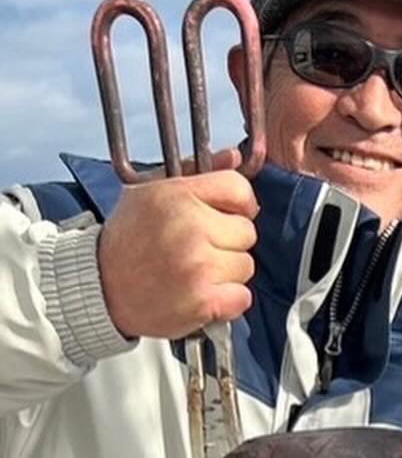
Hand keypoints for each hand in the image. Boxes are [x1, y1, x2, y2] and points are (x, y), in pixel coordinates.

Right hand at [98, 151, 257, 338]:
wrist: (98, 288)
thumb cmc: (128, 239)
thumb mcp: (150, 192)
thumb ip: (195, 171)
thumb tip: (234, 156)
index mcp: (176, 194)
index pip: (238, 188)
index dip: (239, 204)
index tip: (227, 215)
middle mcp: (190, 227)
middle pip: (247, 231)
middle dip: (228, 241)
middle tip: (197, 249)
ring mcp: (198, 266)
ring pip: (246, 265)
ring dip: (227, 272)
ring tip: (194, 272)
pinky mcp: (203, 300)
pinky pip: (243, 297)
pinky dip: (227, 301)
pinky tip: (201, 294)